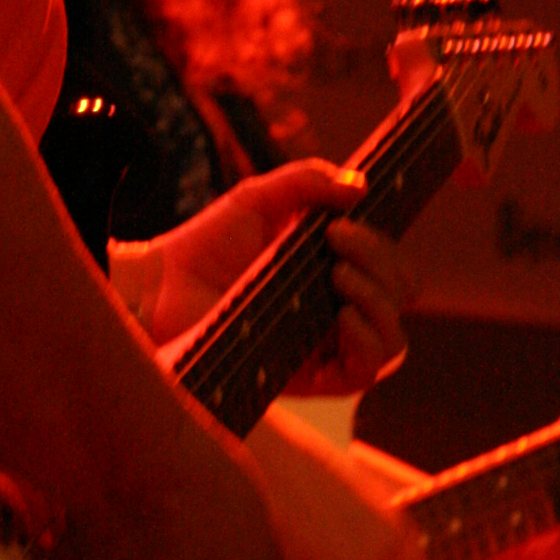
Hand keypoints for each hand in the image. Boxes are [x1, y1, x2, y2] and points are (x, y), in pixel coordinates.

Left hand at [111, 160, 413, 392]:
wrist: (161, 287)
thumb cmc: (206, 244)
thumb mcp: (258, 199)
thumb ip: (307, 182)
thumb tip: (362, 186)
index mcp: (331, 268)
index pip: (390, 266)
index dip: (383, 246)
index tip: (343, 225)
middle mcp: (336, 308)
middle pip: (398, 298)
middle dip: (382, 264)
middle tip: (337, 242)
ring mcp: (325, 346)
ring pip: (392, 341)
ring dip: (379, 303)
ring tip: (339, 278)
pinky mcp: (307, 378)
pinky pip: (362, 374)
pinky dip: (367, 343)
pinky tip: (341, 317)